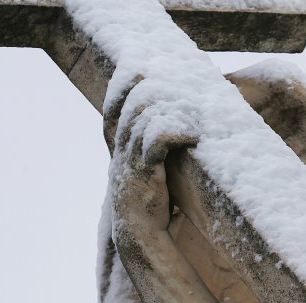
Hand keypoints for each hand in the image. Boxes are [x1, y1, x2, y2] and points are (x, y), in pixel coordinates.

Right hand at [106, 92, 216, 302]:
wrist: (139, 236)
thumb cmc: (149, 201)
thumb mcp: (143, 169)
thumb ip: (148, 148)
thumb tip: (171, 124)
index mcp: (118, 148)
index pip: (112, 109)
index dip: (121, 87)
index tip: (138, 70)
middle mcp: (120, 151)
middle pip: (132, 105)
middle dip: (156, 90)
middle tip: (180, 86)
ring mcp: (130, 162)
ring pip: (145, 118)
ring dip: (174, 110)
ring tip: (194, 112)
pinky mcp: (145, 174)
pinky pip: (157, 140)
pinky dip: (175, 130)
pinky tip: (192, 133)